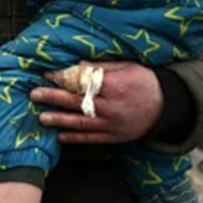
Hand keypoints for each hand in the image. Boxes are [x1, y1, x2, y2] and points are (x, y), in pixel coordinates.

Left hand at [30, 61, 163, 144]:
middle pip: (77, 102)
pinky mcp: (114, 137)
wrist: (166, 105)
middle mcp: (111, 106)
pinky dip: (75, 138)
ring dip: (59, 120)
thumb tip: (77, 64)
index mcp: (114, 85)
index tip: (48, 74)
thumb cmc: (145, 81)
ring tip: (42, 117)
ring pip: (81, 123)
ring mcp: (112, 124)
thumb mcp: (127, 66)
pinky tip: (60, 136)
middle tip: (35, 94)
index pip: (83, 81)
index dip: (63, 78)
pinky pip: (91, 138)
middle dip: (54, 98)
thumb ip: (102, 66)